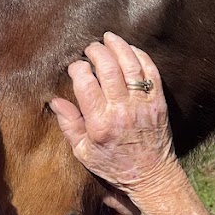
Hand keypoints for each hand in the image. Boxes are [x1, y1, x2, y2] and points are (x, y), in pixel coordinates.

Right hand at [50, 34, 177, 196]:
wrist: (151, 176)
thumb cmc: (114, 166)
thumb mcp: (83, 152)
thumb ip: (69, 124)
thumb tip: (55, 100)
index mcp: (99, 123)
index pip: (86, 83)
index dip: (78, 69)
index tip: (76, 67)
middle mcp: (121, 111)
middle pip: (108, 68)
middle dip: (97, 52)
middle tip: (90, 48)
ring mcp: (142, 105)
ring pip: (131, 65)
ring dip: (119, 46)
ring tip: (109, 38)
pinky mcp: (158, 102)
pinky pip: (151, 72)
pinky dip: (141, 56)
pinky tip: (130, 49)